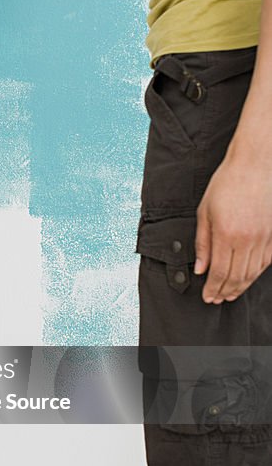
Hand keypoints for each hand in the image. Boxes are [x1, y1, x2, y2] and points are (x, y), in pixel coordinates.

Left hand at [194, 153, 271, 302]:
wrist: (255, 166)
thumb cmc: (226, 184)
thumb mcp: (205, 212)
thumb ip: (202, 243)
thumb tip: (200, 269)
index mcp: (226, 234)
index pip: (219, 272)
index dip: (212, 288)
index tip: (207, 297)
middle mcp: (246, 239)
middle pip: (236, 277)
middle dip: (225, 292)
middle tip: (217, 299)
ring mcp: (263, 238)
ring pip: (252, 273)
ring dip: (240, 287)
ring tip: (230, 294)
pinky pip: (265, 262)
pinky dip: (255, 274)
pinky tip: (247, 278)